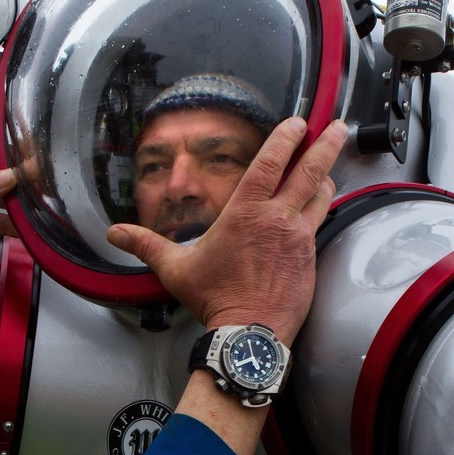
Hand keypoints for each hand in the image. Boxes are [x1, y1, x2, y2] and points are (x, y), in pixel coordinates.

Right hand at [107, 117, 346, 344]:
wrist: (249, 332)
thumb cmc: (214, 299)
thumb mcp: (176, 269)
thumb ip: (147, 245)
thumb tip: (114, 233)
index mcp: (246, 211)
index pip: (272, 162)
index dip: (286, 137)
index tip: (298, 122)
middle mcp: (277, 218)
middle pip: (310, 170)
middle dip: (327, 144)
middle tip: (339, 127)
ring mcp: (299, 237)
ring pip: (322, 196)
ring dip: (327, 177)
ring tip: (328, 168)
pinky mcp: (310, 258)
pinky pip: (320, 225)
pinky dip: (322, 211)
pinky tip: (320, 210)